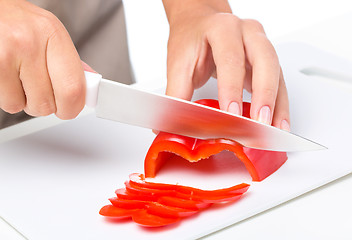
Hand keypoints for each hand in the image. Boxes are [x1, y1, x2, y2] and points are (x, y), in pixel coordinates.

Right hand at [0, 0, 84, 118]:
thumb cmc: (18, 23)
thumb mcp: (50, 33)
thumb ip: (70, 62)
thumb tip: (90, 87)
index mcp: (53, 34)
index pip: (74, 87)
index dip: (73, 107)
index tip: (71, 109)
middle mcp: (30, 43)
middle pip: (50, 103)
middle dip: (48, 107)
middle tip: (44, 94)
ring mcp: (6, 54)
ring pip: (26, 107)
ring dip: (25, 101)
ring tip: (21, 79)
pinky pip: (8, 104)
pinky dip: (9, 98)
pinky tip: (9, 79)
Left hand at [162, 0, 289, 130]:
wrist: (200, 23)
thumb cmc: (191, 39)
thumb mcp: (179, 63)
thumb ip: (177, 93)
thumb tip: (172, 123)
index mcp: (222, 28)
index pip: (230, 58)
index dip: (232, 88)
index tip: (231, 113)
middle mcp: (247, 32)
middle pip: (264, 61)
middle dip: (264, 95)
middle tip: (259, 123)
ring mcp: (260, 45)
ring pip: (276, 73)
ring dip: (277, 104)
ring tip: (274, 130)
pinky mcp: (266, 62)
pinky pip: (279, 83)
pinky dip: (279, 105)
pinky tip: (277, 123)